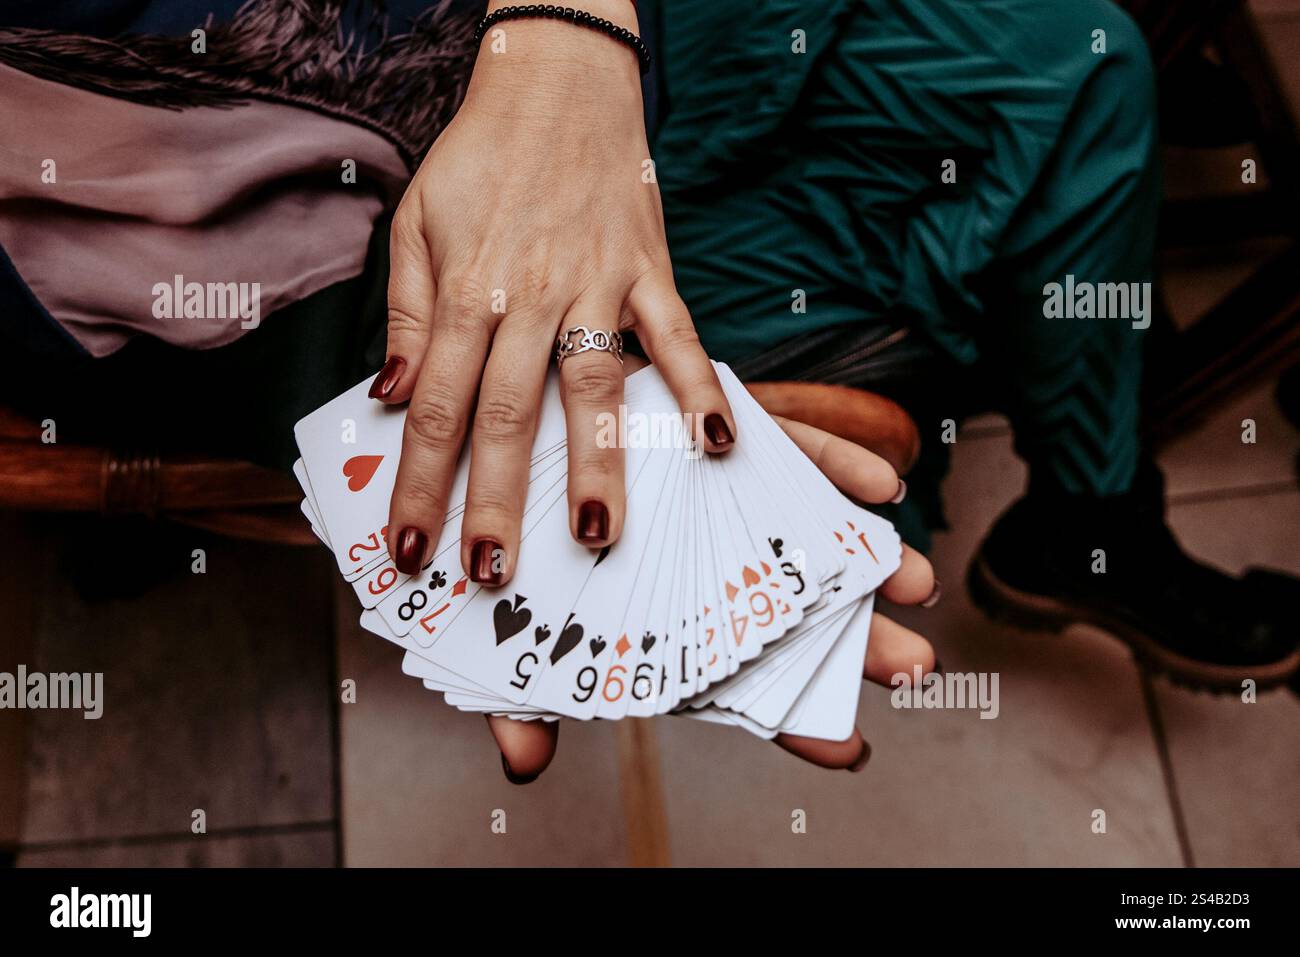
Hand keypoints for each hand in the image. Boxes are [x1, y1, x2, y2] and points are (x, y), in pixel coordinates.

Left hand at [376, 0, 735, 582]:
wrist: (557, 81)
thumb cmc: (481, 157)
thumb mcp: (416, 223)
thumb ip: (403, 312)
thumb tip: (388, 393)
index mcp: (464, 292)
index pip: (433, 406)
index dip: (419, 482)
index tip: (408, 547)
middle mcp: (527, 297)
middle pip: (504, 414)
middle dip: (494, 501)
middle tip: (490, 573)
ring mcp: (594, 285)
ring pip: (591, 386)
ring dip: (595, 463)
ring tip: (595, 535)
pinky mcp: (647, 272)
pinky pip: (677, 335)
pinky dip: (699, 386)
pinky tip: (715, 444)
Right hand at [487, 358, 937, 781]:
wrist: (475, 422)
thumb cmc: (492, 531)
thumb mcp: (495, 614)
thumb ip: (518, 686)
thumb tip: (524, 766)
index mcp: (658, 621)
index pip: (735, 684)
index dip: (790, 718)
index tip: (847, 748)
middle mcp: (699, 561)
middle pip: (786, 611)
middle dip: (853, 642)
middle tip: (910, 666)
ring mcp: (717, 490)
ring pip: (801, 531)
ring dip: (862, 556)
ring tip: (913, 583)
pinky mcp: (719, 418)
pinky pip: (788, 441)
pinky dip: (835, 461)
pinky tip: (881, 485)